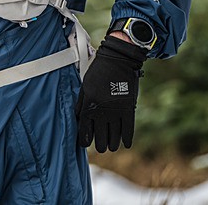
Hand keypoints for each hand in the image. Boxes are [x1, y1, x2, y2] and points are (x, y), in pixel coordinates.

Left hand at [75, 36, 146, 151]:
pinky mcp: (129, 108)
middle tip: (101, 146)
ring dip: (112, 144)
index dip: (84, 140)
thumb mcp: (85, 86)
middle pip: (100, 137)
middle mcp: (102, 111)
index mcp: (89, 105)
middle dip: (100, 145)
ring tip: (111, 146)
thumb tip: (78, 119)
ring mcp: (116, 111)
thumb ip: (82, 104)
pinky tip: (125, 143)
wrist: (118, 60)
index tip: (85, 144)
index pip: (85, 130)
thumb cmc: (98, 72)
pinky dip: (126, 138)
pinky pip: (128, 129)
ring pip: (114, 136)